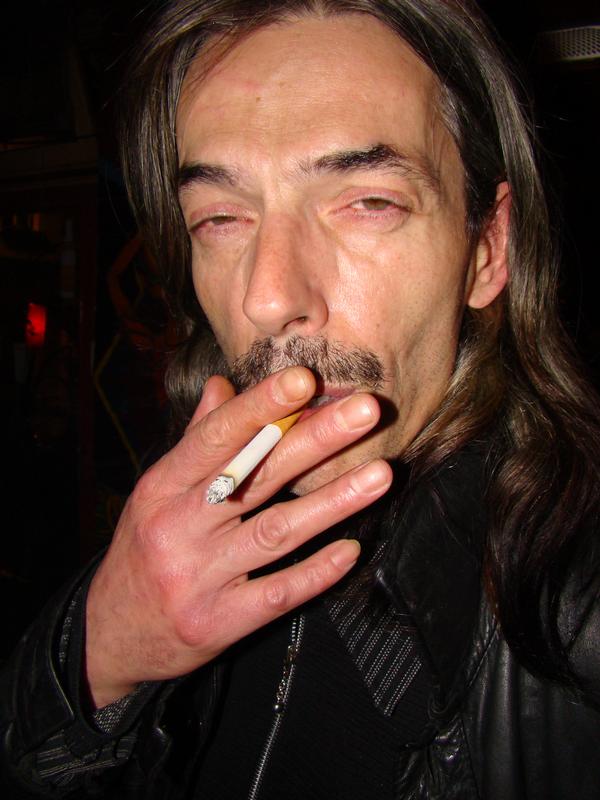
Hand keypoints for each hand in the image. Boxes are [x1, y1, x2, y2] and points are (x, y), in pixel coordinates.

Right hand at [85, 367, 391, 706]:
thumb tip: (223, 384)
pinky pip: (278, 593)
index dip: (261, 407)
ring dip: (333, 502)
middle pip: (256, 477)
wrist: (110, 634)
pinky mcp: (219, 622)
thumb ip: (195, 438)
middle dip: (314, 440)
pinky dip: (317, 571)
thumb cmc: (141, 550)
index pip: (216, 438)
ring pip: (277, 532)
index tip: (305, 380)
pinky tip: (352, 550)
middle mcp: (179, 528)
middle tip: (365, 411)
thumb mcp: (156, 492)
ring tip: (381, 474)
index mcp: (162, 487)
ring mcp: (200, 578)